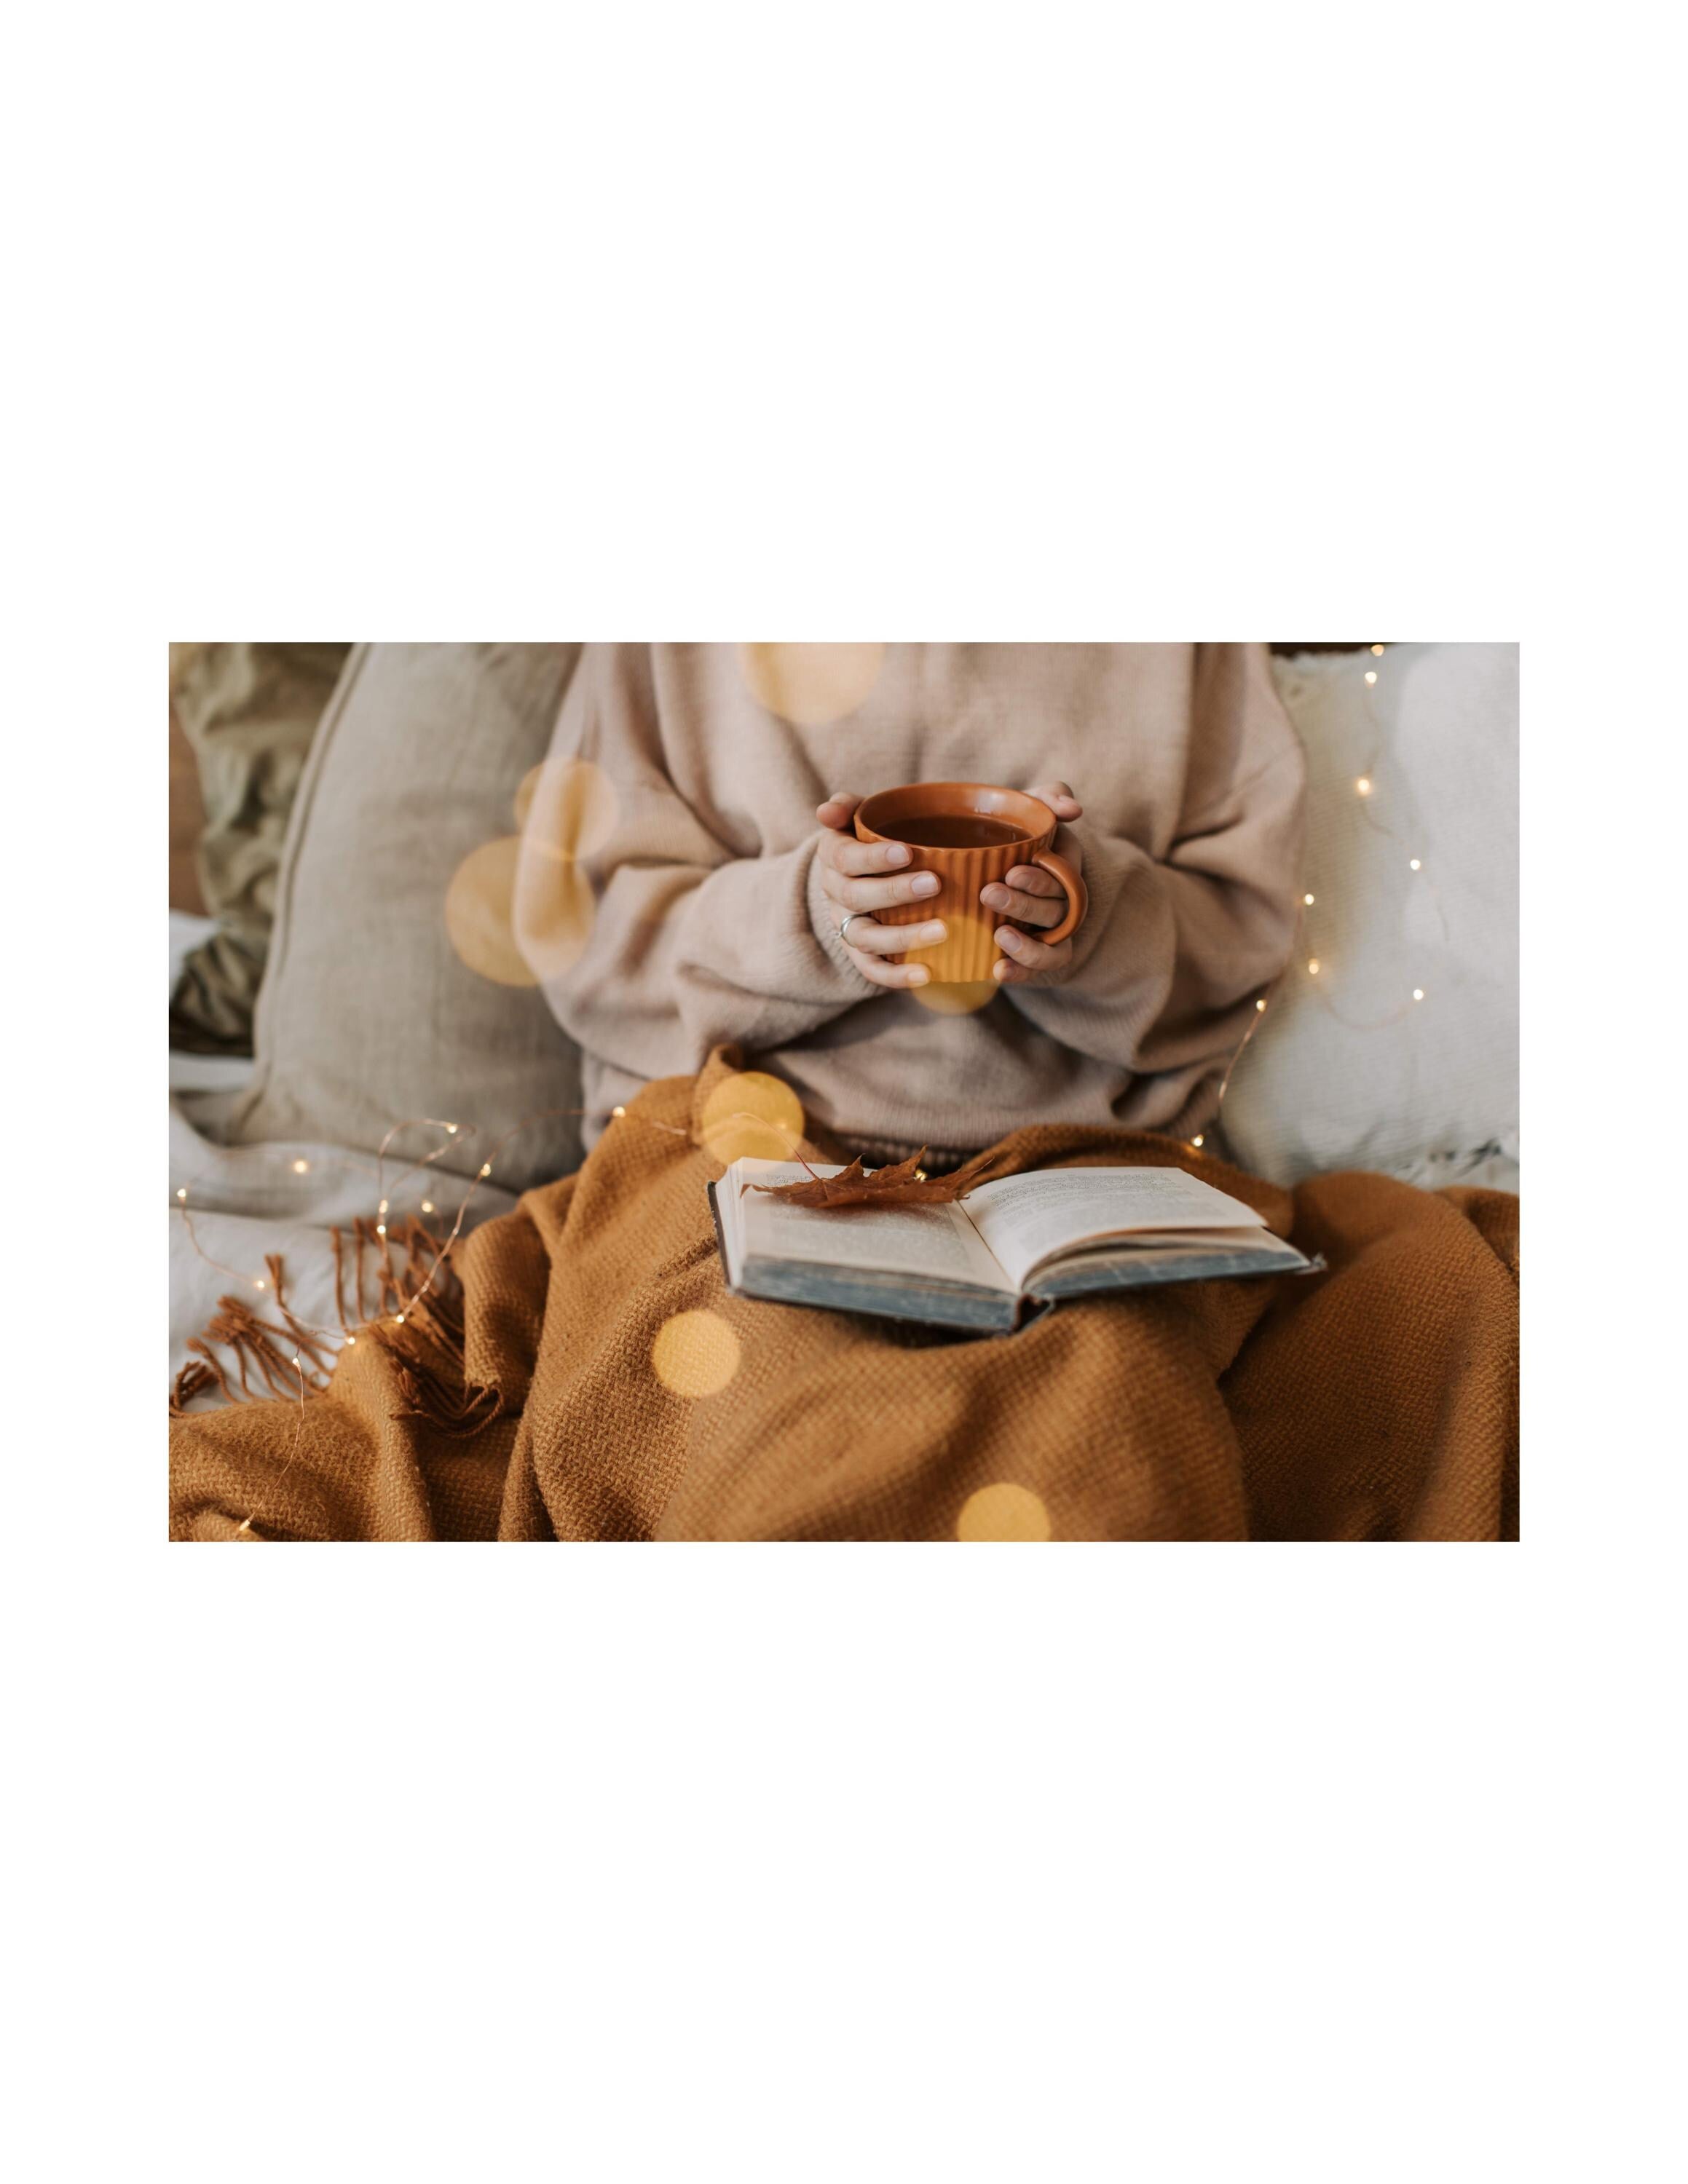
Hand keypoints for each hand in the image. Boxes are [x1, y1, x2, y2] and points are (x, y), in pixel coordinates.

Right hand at [813, 791, 945, 988]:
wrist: (859, 877)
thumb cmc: (870, 840)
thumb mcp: (858, 817)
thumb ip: (848, 807)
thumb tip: (826, 811)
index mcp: (834, 858)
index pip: (845, 859)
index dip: (873, 858)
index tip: (907, 852)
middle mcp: (835, 895)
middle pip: (856, 898)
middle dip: (894, 892)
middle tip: (935, 884)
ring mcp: (847, 927)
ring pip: (865, 937)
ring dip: (902, 937)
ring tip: (943, 931)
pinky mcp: (861, 955)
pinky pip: (873, 970)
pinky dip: (896, 977)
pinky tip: (927, 973)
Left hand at [982, 780, 1082, 984]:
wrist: (989, 858)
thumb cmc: (1015, 829)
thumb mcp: (1032, 807)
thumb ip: (1051, 797)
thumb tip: (1074, 809)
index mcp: (1064, 868)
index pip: (1063, 879)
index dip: (1040, 880)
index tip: (1012, 872)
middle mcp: (1063, 903)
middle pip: (1054, 911)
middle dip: (1024, 905)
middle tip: (989, 893)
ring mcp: (1050, 932)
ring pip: (1053, 946)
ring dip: (1028, 946)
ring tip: (998, 936)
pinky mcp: (1033, 955)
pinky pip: (1038, 970)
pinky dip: (1021, 973)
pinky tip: (997, 971)